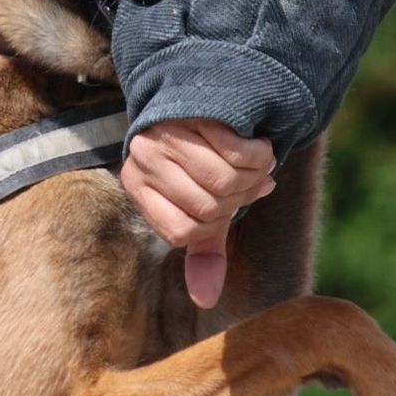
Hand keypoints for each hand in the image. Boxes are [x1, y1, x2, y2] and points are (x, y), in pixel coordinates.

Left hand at [121, 120, 275, 309]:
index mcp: (138, 186)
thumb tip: (205, 301)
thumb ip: (203, 250)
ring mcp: (165, 131)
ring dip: (253, 176)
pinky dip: (257, 152)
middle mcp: (144, 159)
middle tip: (251, 180)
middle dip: (240, 197)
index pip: (183, 231)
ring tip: (256, 162)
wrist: (204, 94)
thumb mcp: (199, 204)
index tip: (228, 204)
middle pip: (209, 206)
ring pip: (224, 179)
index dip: (215, 223)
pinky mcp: (193, 108)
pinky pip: (236, 149)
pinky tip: (257, 143)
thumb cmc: (200, 160)